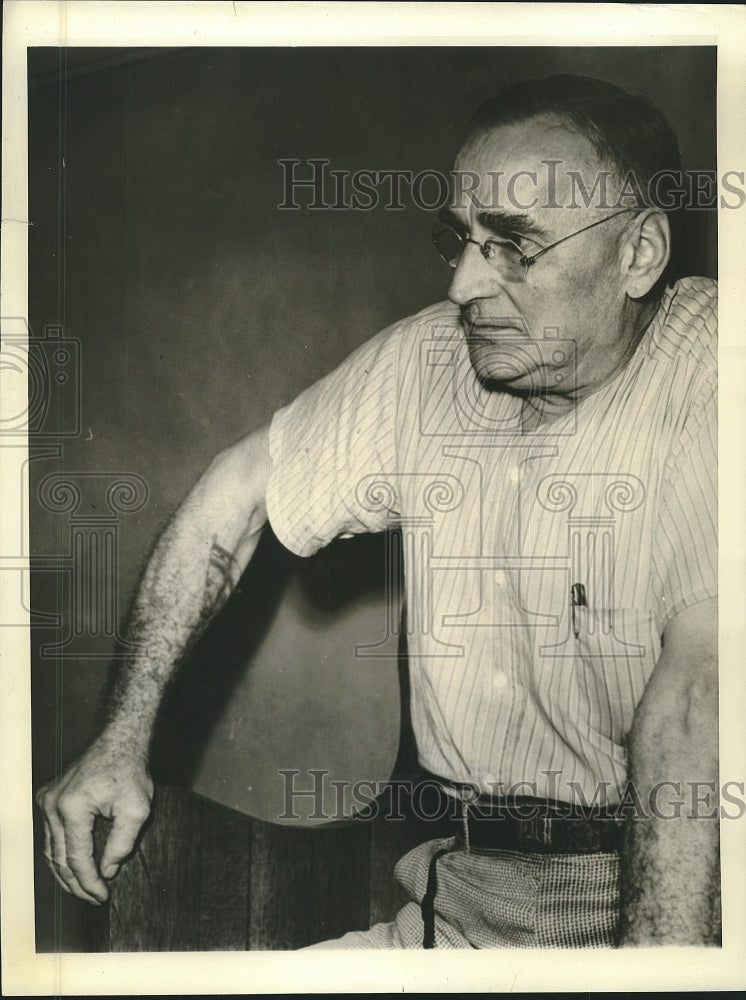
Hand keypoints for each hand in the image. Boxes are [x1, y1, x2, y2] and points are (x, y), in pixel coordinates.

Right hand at [36, 736, 153, 903]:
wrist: (119, 739)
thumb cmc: (130, 770)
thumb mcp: (137, 809)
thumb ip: (122, 844)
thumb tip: (107, 871)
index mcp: (72, 807)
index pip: (77, 859)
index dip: (90, 882)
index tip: (103, 896)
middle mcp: (52, 805)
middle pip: (59, 858)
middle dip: (77, 883)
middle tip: (94, 898)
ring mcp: (46, 800)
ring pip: (50, 850)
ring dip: (66, 873)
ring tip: (84, 889)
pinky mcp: (47, 797)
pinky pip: (50, 835)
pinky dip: (60, 854)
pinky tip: (73, 867)